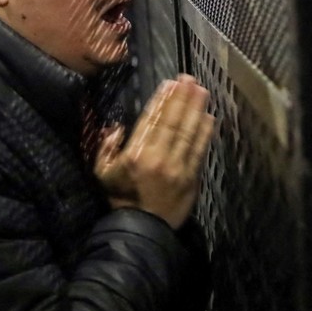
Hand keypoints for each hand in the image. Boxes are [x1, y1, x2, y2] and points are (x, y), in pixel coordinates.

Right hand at [95, 75, 215, 229]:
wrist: (143, 230)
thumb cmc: (121, 199)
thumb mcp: (102, 173)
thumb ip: (106, 148)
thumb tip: (117, 127)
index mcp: (136, 154)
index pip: (151, 120)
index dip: (162, 100)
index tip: (170, 84)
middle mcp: (159, 157)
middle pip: (173, 122)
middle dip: (182, 99)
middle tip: (190, 79)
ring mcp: (178, 168)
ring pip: (189, 133)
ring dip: (196, 110)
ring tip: (202, 91)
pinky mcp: (192, 178)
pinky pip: (199, 150)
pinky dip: (205, 133)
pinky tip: (209, 118)